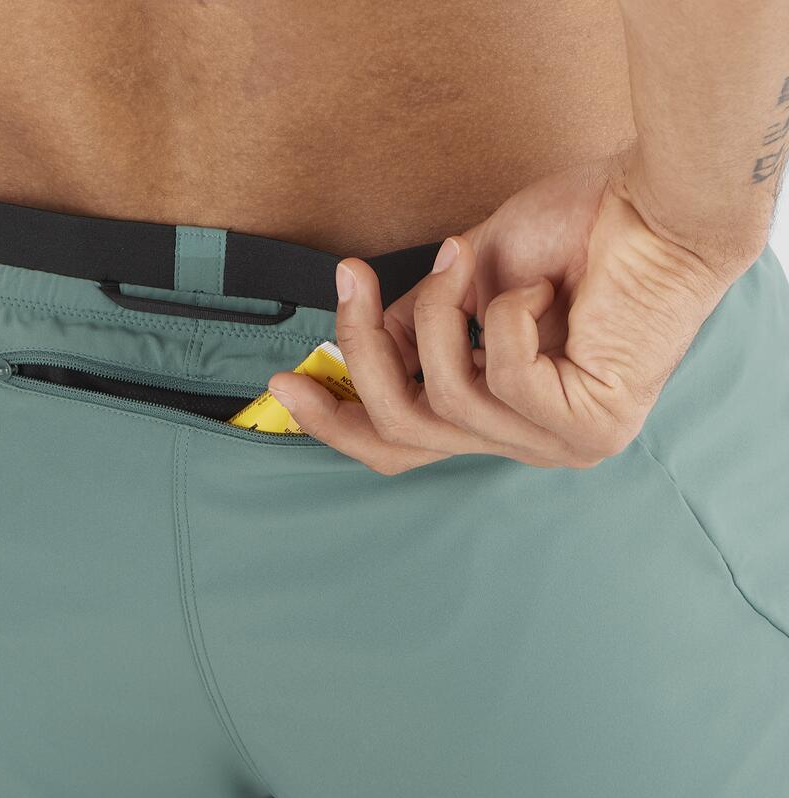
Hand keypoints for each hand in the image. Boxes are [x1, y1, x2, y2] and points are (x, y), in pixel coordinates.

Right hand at [268, 154, 748, 472]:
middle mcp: (525, 442)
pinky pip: (507, 382)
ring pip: (447, 403)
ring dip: (443, 316)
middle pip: (403, 435)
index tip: (284, 384)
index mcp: (497, 416)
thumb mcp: (464, 283)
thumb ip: (413, 326)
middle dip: (364, 354)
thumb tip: (353, 346)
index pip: (400, 446)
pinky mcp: (590, 428)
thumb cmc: (575, 233)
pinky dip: (508, 318)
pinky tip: (546, 292)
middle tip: (350, 283)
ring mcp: (559, 445)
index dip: (335, 423)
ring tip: (470, 260)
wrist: (661, 203)